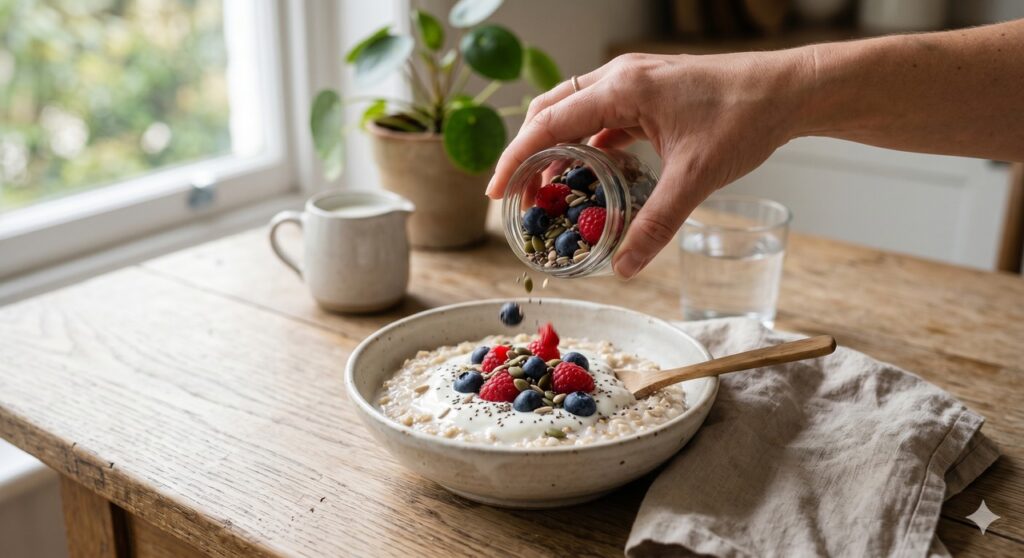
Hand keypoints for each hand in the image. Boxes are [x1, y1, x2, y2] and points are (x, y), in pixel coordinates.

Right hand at [486, 50, 809, 277]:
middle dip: (527, 153)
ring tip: (545, 190)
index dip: (516, 159)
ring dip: (554, 148)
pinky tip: (589, 175)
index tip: (496, 192)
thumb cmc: (745, 119)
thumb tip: (624, 268)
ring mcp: (633, 82)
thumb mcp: (694, 177)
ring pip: (573, 112)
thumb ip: (656, 224)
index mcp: (622, 88)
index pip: (548, 123)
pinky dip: (585, 145)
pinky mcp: (648, 93)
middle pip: (550, 112)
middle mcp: (619, 77)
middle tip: (515, 196)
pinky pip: (600, 117)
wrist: (788, 89)